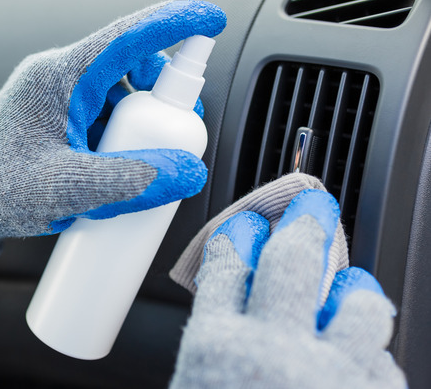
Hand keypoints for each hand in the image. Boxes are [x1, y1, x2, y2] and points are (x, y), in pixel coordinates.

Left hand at [0, 0, 226, 301]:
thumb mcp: (67, 190)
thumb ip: (131, 181)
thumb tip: (188, 169)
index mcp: (57, 77)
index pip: (127, 37)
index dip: (174, 23)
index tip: (210, 19)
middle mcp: (56, 77)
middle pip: (129, 67)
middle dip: (158, 98)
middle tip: (168, 140)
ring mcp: (55, 98)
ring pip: (119, 96)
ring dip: (137, 124)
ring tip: (127, 169)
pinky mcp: (56, 119)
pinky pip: (103, 116)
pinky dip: (119, 138)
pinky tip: (110, 173)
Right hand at [170, 190, 406, 388]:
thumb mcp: (193, 383)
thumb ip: (208, 350)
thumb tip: (228, 309)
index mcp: (216, 347)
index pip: (227, 265)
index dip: (240, 236)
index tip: (248, 225)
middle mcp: (274, 350)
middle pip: (293, 260)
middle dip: (305, 221)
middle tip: (312, 206)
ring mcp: (331, 375)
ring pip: (359, 304)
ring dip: (355, 290)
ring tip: (350, 285)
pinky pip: (384, 362)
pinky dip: (369, 352)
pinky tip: (359, 353)